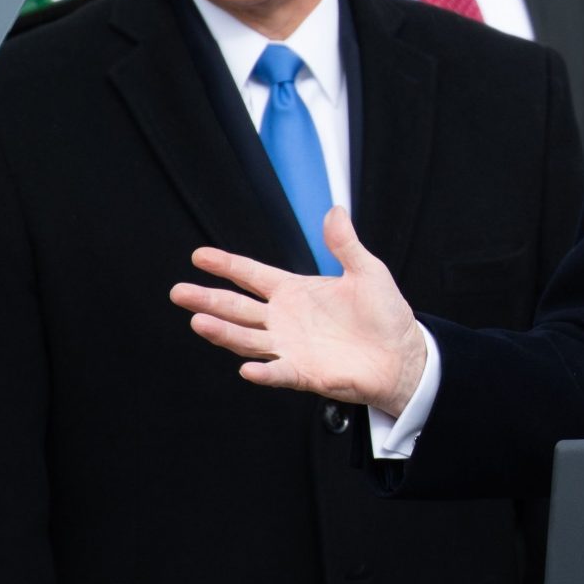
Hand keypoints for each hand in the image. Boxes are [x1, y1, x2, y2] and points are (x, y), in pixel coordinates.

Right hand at [171, 208, 428, 415]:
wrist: (404, 355)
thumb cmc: (384, 314)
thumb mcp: (367, 271)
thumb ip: (345, 244)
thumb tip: (334, 210)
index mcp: (294, 291)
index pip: (252, 276)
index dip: (226, 265)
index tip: (199, 256)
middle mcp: (284, 319)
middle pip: (238, 307)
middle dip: (208, 299)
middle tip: (179, 291)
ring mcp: (290, 347)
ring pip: (247, 339)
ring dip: (223, 332)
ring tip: (199, 321)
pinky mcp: (304, 373)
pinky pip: (279, 373)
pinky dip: (263, 372)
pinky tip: (247, 369)